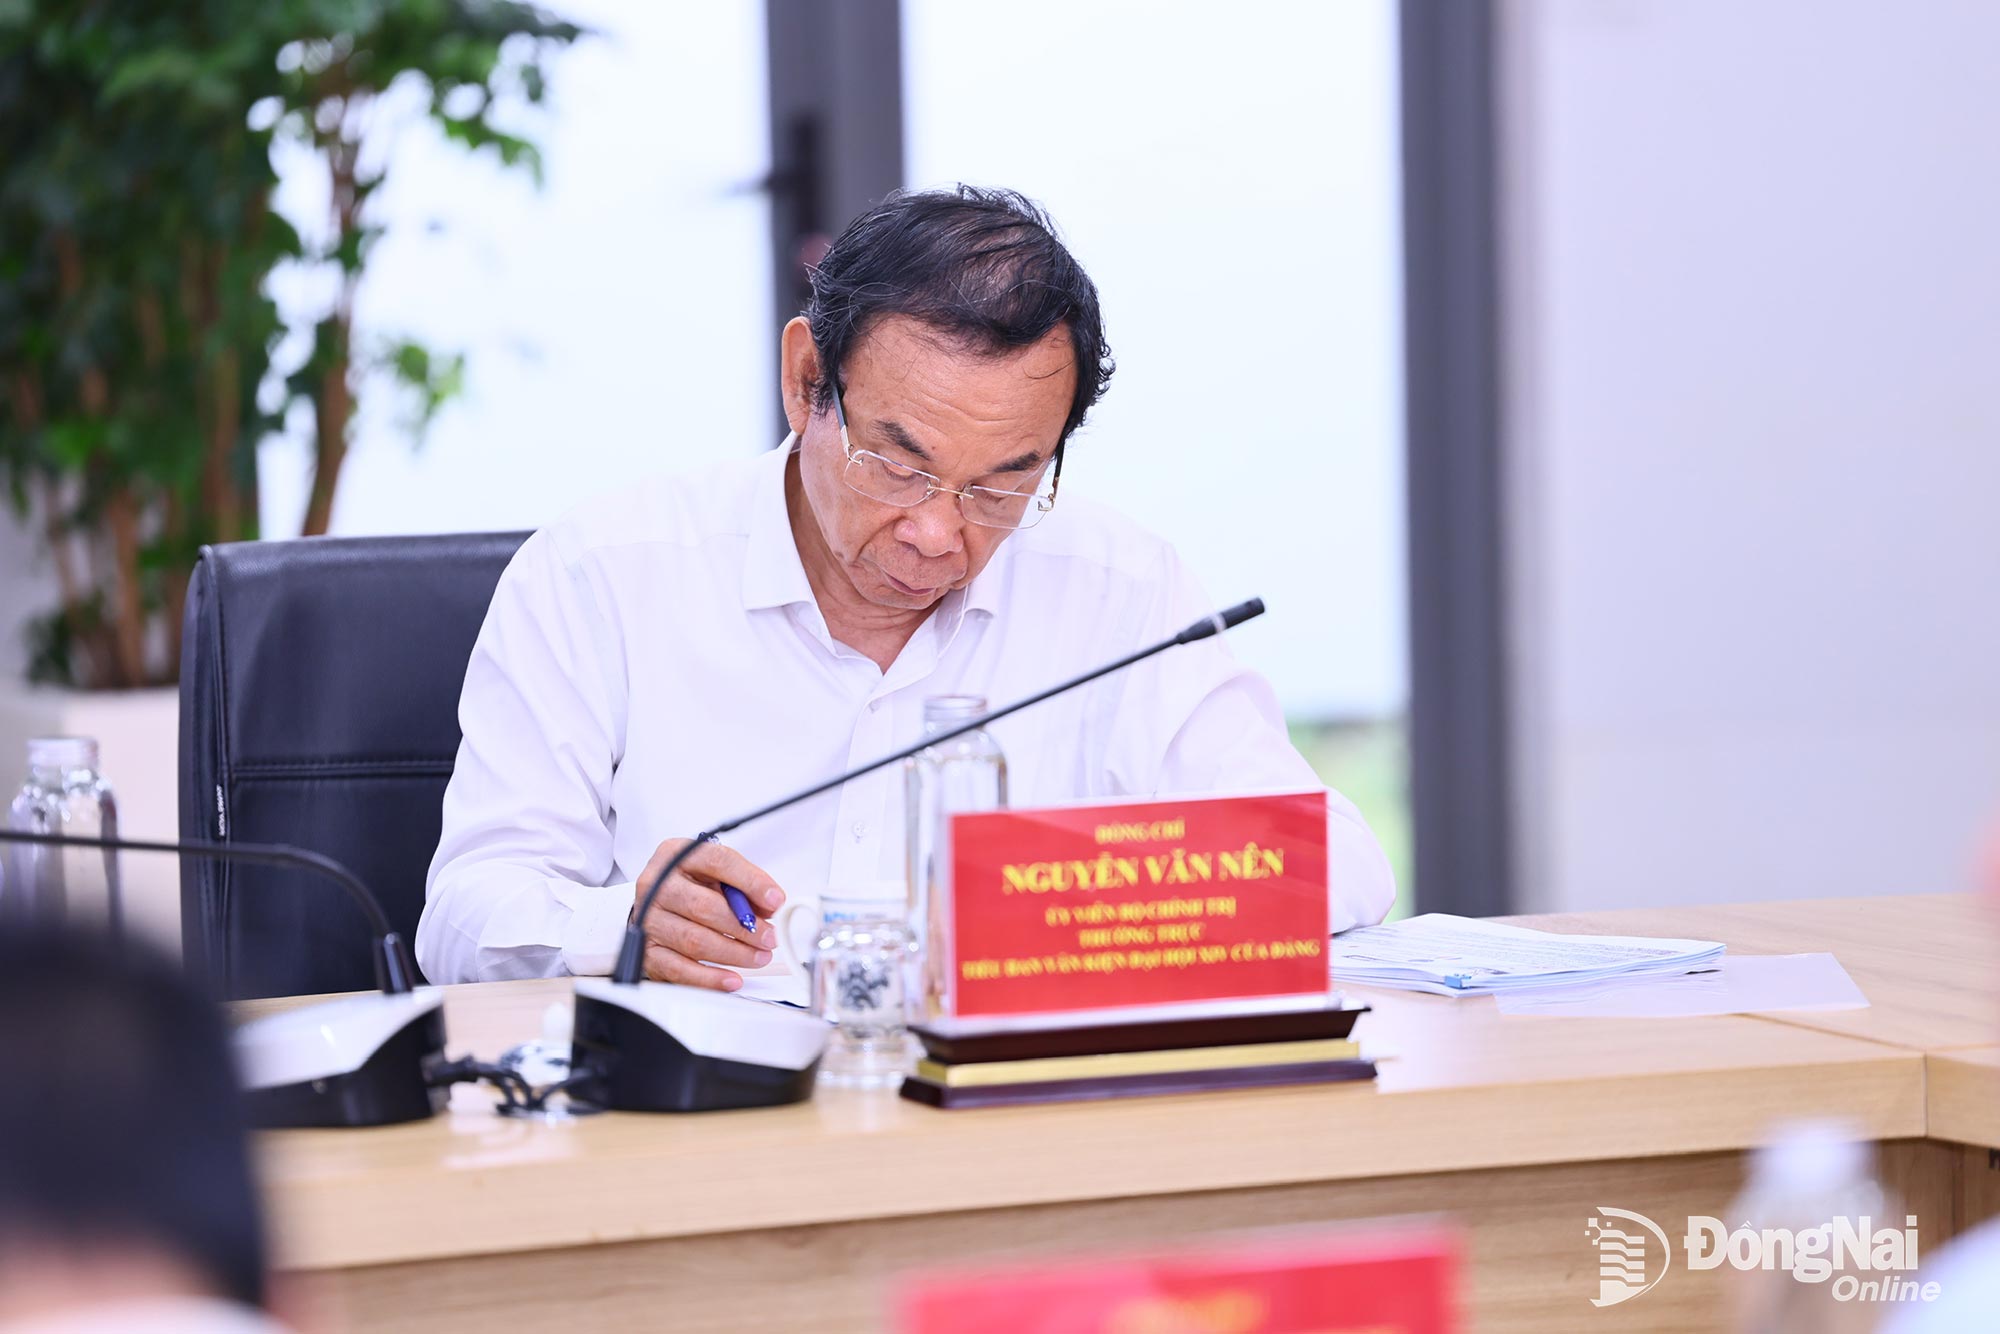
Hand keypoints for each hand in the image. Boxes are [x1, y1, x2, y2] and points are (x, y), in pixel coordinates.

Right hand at [631, 838, 785, 989]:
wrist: (656, 906)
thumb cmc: (692, 887)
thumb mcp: (717, 874)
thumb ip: (744, 885)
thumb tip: (771, 905)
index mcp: (675, 855)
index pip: (717, 861)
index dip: (750, 882)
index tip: (775, 900)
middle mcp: (656, 885)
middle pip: (704, 907)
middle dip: (745, 927)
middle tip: (769, 937)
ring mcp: (649, 919)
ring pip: (695, 941)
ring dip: (734, 953)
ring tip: (759, 956)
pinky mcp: (648, 951)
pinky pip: (680, 969)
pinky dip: (710, 978)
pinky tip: (732, 979)